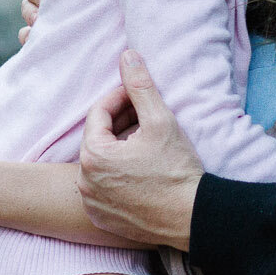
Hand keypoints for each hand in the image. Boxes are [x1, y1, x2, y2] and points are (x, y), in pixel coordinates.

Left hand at [78, 50, 203, 249]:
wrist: (191, 217)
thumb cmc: (176, 169)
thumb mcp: (160, 120)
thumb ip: (140, 86)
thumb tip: (127, 55)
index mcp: (94, 154)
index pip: (99, 113)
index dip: (120, 98)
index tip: (140, 98)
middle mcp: (84, 181)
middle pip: (98, 139)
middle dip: (120, 124)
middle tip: (147, 119)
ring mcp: (91, 203)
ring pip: (100, 164)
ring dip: (118, 150)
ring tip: (146, 145)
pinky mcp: (102, 219)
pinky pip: (103, 188)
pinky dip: (116, 176)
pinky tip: (140, 171)